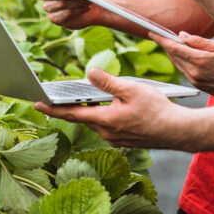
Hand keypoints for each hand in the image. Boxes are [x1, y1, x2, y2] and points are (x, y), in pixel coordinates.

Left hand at [35, 68, 185, 148]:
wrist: (176, 130)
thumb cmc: (156, 109)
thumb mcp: (131, 89)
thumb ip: (108, 82)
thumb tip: (89, 73)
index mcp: (105, 120)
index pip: (72, 113)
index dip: (52, 108)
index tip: (36, 103)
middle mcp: (106, 133)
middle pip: (85, 116)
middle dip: (77, 105)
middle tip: (66, 93)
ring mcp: (115, 138)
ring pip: (98, 120)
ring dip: (95, 109)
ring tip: (96, 95)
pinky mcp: (124, 140)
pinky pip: (109, 126)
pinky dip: (107, 115)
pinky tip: (117, 106)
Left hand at [150, 31, 213, 99]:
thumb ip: (199, 41)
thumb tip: (182, 36)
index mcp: (200, 60)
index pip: (174, 48)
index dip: (161, 40)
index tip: (152, 33)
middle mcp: (194, 72)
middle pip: (173, 56)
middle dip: (166, 45)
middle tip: (161, 35)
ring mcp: (195, 80)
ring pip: (177, 64)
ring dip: (173, 54)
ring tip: (172, 44)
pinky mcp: (197, 85)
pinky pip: (183, 71)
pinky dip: (180, 62)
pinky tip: (183, 56)